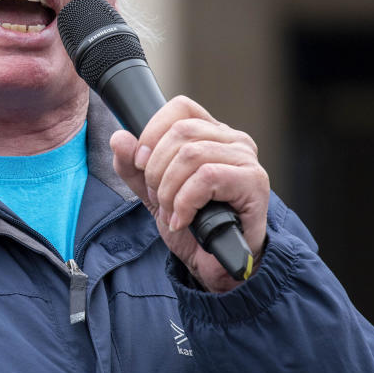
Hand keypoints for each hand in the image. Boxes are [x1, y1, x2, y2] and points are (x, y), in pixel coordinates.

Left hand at [109, 95, 268, 291]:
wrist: (217, 265)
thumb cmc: (194, 225)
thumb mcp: (154, 193)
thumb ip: (134, 167)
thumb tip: (119, 138)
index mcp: (211, 134)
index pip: (180, 107)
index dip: (153, 131)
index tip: (141, 164)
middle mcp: (233, 139)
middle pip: (181, 132)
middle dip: (157, 170)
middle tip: (158, 199)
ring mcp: (246, 159)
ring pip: (191, 155)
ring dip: (170, 190)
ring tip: (171, 213)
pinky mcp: (253, 182)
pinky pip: (207, 177)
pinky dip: (185, 201)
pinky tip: (184, 220)